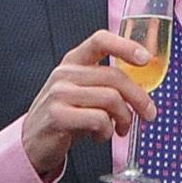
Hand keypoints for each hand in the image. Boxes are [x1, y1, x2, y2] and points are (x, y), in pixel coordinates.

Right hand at [18, 30, 159, 182]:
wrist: (32, 142)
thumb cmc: (65, 116)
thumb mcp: (84, 92)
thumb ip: (107, 84)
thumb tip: (142, 89)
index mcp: (74, 61)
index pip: (100, 40)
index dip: (125, 46)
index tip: (146, 58)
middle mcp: (65, 73)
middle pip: (115, 77)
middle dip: (139, 98)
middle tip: (149, 114)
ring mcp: (59, 93)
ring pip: (111, 99)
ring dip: (124, 119)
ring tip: (119, 129)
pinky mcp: (58, 115)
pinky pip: (99, 120)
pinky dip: (107, 131)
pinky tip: (99, 136)